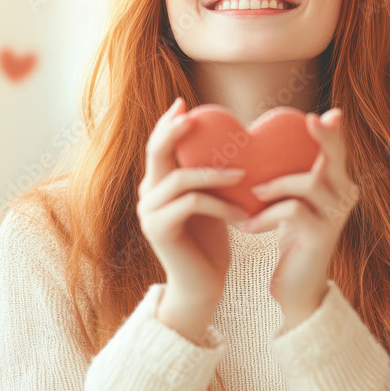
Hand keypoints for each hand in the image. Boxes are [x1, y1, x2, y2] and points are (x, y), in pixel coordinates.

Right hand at [137, 97, 251, 309]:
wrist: (202, 288)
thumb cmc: (210, 241)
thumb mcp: (211, 201)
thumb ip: (207, 175)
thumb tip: (230, 142)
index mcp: (157, 184)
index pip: (158, 146)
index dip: (167, 123)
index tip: (183, 103)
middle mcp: (147, 195)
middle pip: (157, 153)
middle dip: (173, 131)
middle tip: (192, 116)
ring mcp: (150, 213)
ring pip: (180, 179)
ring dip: (214, 173)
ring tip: (242, 173)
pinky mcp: (160, 230)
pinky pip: (191, 204)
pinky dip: (219, 203)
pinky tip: (241, 213)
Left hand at [239, 108, 359, 321]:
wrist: (296, 287)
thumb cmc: (291, 236)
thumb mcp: (293, 200)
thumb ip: (290, 172)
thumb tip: (264, 139)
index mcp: (337, 184)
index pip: (338, 150)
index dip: (333, 131)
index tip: (326, 112)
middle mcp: (344, 196)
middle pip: (336, 158)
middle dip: (325, 137)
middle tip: (310, 119)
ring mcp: (335, 217)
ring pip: (310, 183)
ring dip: (276, 185)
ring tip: (253, 194)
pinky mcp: (322, 236)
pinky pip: (293, 211)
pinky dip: (267, 215)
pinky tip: (249, 226)